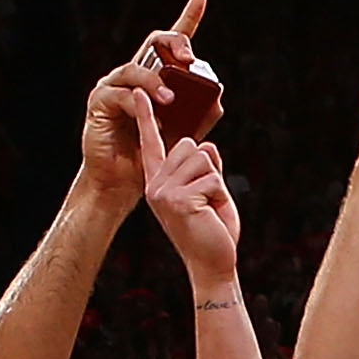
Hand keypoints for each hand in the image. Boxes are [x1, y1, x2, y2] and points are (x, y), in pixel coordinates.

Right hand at [80, 0, 207, 196]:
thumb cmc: (152, 155)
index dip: (188, 17)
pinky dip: (137, 102)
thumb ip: (199, 114)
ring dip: (156, 81)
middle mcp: (134, 75)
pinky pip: (120, 95)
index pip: (171, 44)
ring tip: (171, 98)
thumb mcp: (183, 132)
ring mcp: (114, 86)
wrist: (123, 181)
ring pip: (136, 69)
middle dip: (174, 44)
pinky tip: (148, 111)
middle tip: (190, 59)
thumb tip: (218, 95)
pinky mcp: (100, 101)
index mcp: (156, 77)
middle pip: (154, 43)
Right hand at [133, 93, 242, 281]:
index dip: (147, 117)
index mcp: (159, 181)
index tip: (139, 93)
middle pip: (190, 147)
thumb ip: (206, 167)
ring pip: (203, 160)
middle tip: (207, 201)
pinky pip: (212, 179)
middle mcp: (156, 184)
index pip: (153, 144)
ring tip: (208, 208)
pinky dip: (220, 196)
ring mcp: (164, 192)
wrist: (212, 264)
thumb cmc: (213, 229)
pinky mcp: (178, 200)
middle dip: (209, 170)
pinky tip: (209, 214)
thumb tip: (206, 146)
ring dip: (216, 183)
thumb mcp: (210, 192)